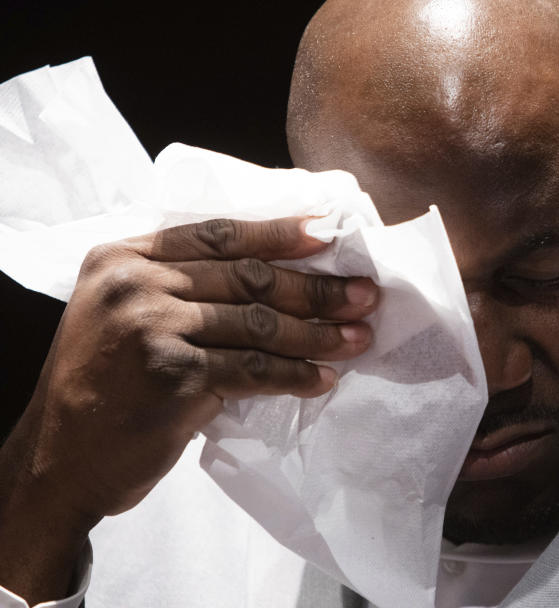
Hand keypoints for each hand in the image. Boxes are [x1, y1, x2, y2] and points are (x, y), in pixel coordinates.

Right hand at [0, 216, 377, 601]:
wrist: (59, 458)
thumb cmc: (101, 384)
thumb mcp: (121, 312)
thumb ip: (179, 284)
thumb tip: (275, 273)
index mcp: (124, 256)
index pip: (217, 234)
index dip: (279, 233)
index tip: (329, 234)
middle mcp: (136, 283)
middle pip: (248, 277)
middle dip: (315, 288)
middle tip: (365, 295)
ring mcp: (153, 328)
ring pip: (258, 323)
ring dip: (317, 333)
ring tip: (357, 338)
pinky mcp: (174, 376)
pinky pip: (253, 369)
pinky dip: (295, 375)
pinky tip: (322, 380)